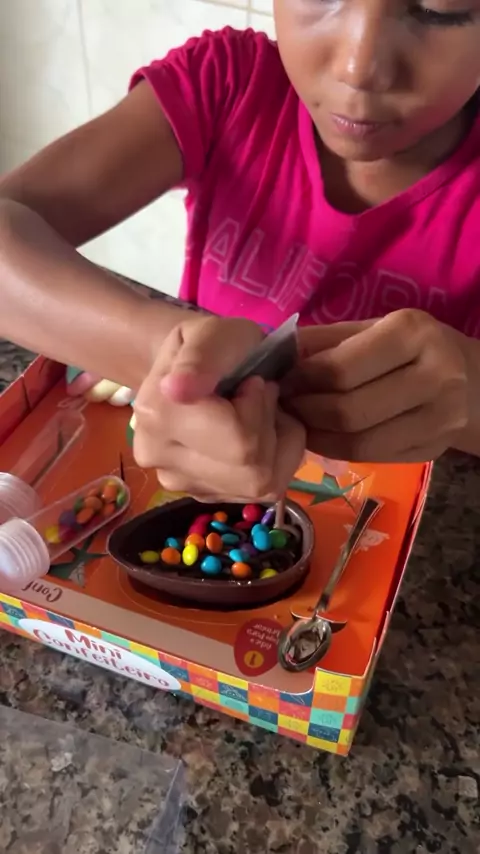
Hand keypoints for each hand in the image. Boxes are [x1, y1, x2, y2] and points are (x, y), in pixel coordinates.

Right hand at [133, 315, 305, 499]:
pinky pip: (257, 492)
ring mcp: (177, 482)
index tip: (254, 381)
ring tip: (260, 415)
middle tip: (262, 398)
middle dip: (273, 430)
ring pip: (258, 485)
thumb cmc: (210, 344)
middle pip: (252, 471)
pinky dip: (272, 462)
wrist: (190, 367)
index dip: (262, 409)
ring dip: (277, 447)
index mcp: (159, 415)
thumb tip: (177, 389)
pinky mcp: (199, 494)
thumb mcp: (214, 334)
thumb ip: (201, 358)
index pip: (241, 441)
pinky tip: (255, 435)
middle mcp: (158, 457)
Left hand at [283, 310, 469, 462]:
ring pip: (358, 442)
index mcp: (414, 334)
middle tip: (286, 406)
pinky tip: (322, 436)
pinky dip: (336, 450)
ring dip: (317, 435)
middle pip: (349, 410)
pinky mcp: (433, 449)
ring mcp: (440, 419)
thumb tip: (276, 356)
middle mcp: (436, 376)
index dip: (303, 379)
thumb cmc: (410, 348)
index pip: (341, 368)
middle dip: (306, 410)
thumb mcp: (371, 329)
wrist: (471, 381)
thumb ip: (325, 341)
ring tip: (300, 423)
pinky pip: (371, 457)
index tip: (283, 381)